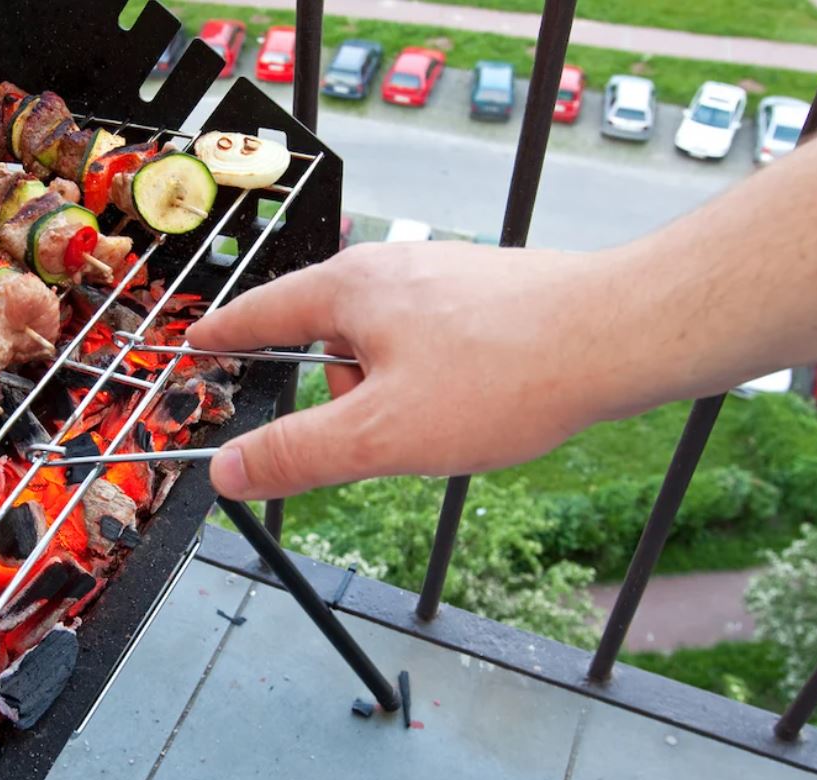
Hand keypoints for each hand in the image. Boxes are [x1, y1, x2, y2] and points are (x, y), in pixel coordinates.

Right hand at [186, 241, 617, 500]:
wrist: (618, 335)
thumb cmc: (499, 377)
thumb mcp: (380, 434)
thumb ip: (297, 455)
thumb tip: (227, 471)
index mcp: (349, 289)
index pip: (261, 312)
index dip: (225, 335)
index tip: (198, 342)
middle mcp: (390, 270)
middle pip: (327, 338)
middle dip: (342, 398)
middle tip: (382, 438)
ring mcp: (440, 277)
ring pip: (384, 348)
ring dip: (394, 395)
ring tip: (448, 422)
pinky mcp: (482, 293)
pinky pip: (428, 343)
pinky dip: (432, 382)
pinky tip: (476, 403)